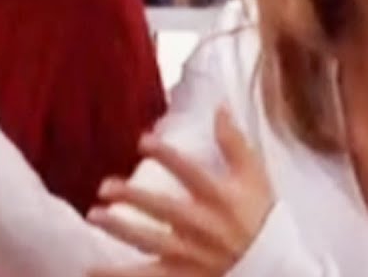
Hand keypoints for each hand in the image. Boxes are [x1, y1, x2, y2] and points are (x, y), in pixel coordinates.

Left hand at [86, 106, 274, 276]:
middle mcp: (205, 227)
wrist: (275, 268)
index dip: (167, 157)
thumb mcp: (255, 177)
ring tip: (95, 216)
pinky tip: (92, 270)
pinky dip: (120, 275)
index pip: (191, 174)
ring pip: (151, 243)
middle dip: (134, 198)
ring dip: (121, 230)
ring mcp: (192, 255)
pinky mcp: (183, 275)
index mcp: (221, 199)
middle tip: (105, 186)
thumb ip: (234, 142)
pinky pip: (148, 276)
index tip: (143, 140)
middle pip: (165, 210)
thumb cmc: (262, 217)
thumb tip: (218, 107)